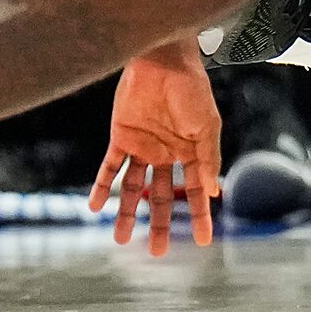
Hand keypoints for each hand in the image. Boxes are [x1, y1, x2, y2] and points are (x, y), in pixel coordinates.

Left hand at [90, 43, 219, 254]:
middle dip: (161, 224)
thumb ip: (209, 158)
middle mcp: (167, 153)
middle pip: (163, 196)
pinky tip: (95, 207)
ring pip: (134, 188)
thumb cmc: (191, 88)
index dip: (200, 216)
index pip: (196, 191)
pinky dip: (102, 187)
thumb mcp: (207, 125)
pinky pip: (110, 168)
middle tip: (158, 252)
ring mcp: (143, 146)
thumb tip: (215, 191)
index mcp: (191, 151)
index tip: (203, 241)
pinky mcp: (121, 137)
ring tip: (121, 239)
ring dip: (127, 212)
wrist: (162, 59)